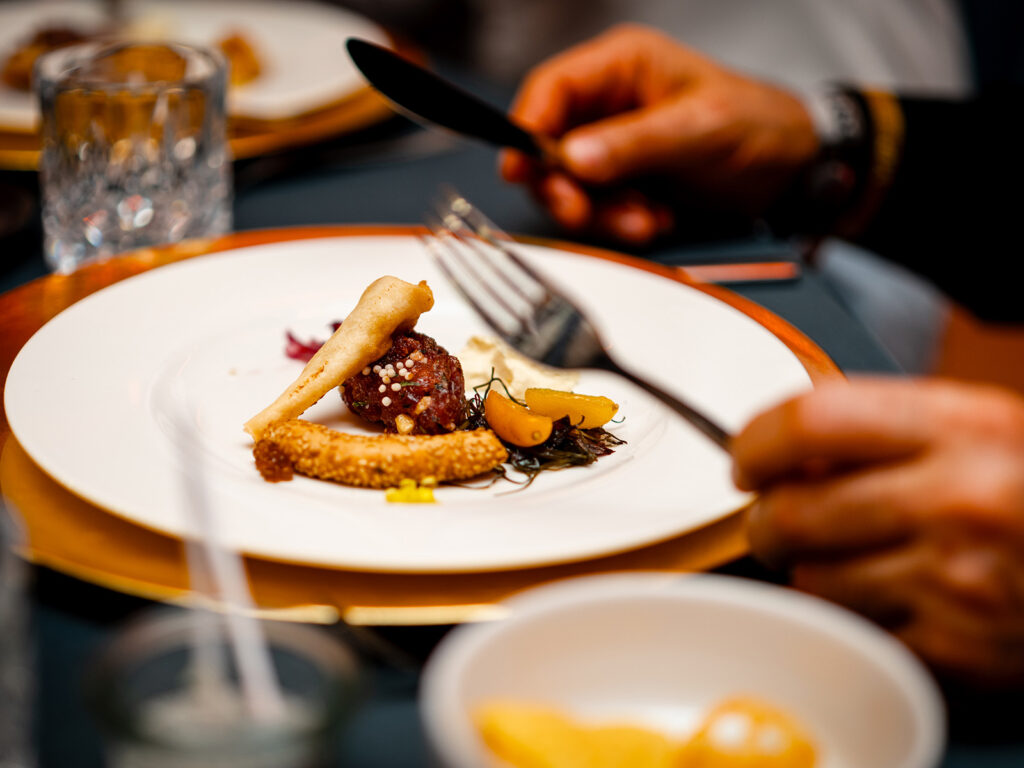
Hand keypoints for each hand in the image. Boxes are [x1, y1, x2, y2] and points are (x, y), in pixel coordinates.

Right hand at [500, 24, 817, 244]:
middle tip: (582, 212)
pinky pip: (600, 209)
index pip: (551, 91)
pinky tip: (656, 219)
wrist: (795, 168)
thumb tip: (572, 159)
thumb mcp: (698, 130)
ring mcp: (616, 146)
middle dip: (565, 187)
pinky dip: (621, 224)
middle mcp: (610, 105)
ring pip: (573, 186)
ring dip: (599, 214)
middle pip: (550, 146)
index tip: (522, 169)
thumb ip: (633, 144)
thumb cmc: (759, 126)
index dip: (526, 130)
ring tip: (644, 221)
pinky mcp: (627, 182)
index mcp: (622, 66)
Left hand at [732, 378, 1023, 686]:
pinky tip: (893, 599)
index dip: (756, 443)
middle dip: (769, 520)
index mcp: (960, 427)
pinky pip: (856, 633)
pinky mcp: (958, 650)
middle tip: (781, 519)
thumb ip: (887, 432)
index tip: (746, 460)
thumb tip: (785, 453)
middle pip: (791, 513)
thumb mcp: (982, 428)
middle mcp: (954, 500)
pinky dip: (857, 620)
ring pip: (812, 582)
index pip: (809, 421)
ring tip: (856, 559)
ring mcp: (954, 581)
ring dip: (814, 572)